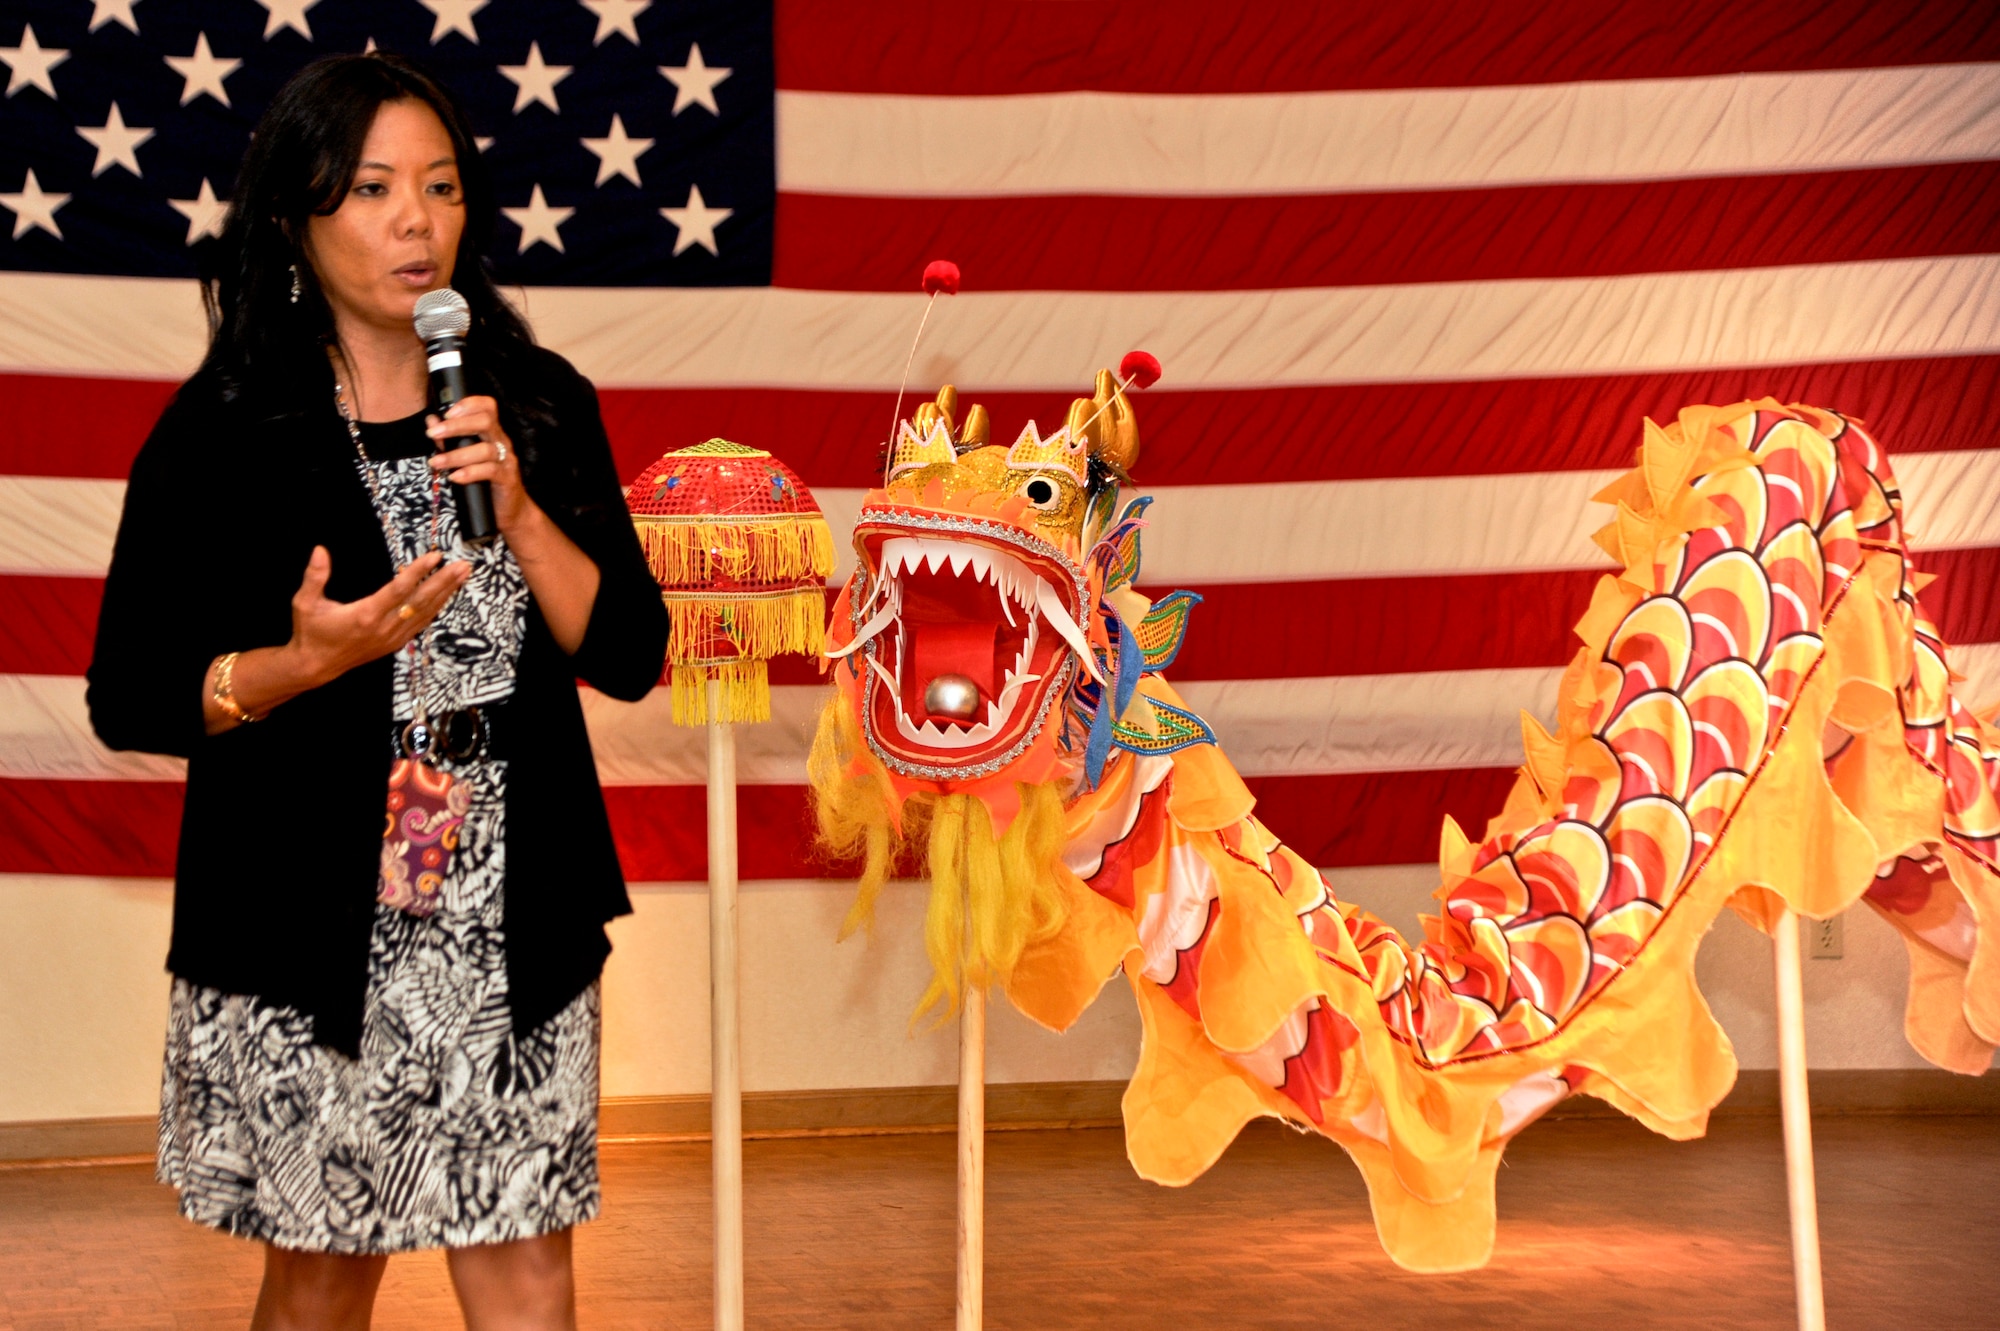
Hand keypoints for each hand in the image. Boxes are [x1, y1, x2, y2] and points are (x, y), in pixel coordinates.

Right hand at [288, 543, 469, 686]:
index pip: (398, 590)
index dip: (418, 572)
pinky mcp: (395, 643)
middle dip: (445, 582)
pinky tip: (448, 595)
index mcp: (365, 615)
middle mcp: (384, 627)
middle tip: (463, 566)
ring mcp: (392, 637)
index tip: (435, 557)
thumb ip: (314, 576)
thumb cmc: (312, 632)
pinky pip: (421, 623)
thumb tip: (320, 551)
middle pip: (421, 601)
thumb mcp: (305, 603)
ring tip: (463, 575)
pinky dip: (436, 608)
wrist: (316, 666)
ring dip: (446, 593)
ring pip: (426, 612)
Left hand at [427, 396, 537, 535]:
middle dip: (456, 425)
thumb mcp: (465, 458)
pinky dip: (470, 473)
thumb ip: (449, 439)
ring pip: (485, 450)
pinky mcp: (507, 479)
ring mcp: (506, 461)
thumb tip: (431, 421)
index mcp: (492, 433)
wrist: (510, 510)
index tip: (446, 413)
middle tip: (432, 433)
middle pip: (486, 422)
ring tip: (436, 462)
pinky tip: (455, 477)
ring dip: (456, 455)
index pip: (488, 407)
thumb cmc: (486, 481)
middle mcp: (502, 442)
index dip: (469, 404)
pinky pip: (490, 471)